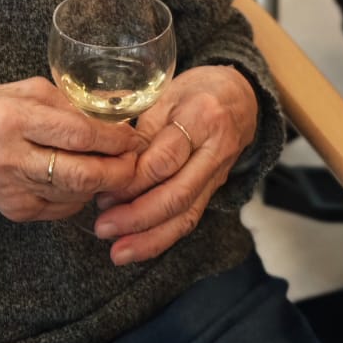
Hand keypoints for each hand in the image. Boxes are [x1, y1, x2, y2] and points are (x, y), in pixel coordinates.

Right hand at [0, 78, 141, 222]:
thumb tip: (111, 117)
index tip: (133, 136)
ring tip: (116, 167)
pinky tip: (84, 178)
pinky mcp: (16, 211)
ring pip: (76, 195)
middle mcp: (11, 157)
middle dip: (119, 170)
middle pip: (81, 175)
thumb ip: (65, 103)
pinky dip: (81, 194)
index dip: (113, 139)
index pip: (76, 134)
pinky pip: (63, 207)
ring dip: (104, 184)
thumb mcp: (22, 90)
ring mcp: (12, 190)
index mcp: (12, 118)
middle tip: (136, 160)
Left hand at [91, 66, 257, 264]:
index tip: (103, 188)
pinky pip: (190, 218)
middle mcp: (215, 151)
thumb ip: (141, 130)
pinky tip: (137, 247)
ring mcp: (218, 175)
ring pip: (186, 214)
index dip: (133, 179)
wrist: (239, 96)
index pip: (165, 158)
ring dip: (150, 238)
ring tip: (117, 252)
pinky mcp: (215, 190)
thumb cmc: (195, 90)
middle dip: (138, 216)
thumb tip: (112, 165)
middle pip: (178, 194)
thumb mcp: (165, 95)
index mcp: (202, 117)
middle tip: (103, 227)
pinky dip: (162, 237)